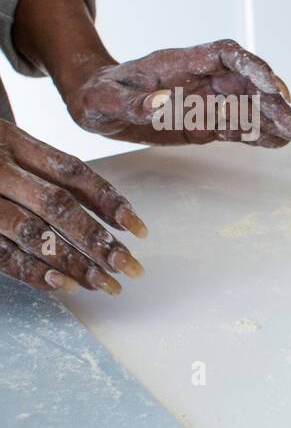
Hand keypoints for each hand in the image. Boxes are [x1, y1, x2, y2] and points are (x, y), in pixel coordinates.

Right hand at [0, 119, 146, 294]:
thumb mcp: (3, 146)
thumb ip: (41, 170)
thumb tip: (106, 216)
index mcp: (11, 141)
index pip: (72, 172)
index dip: (109, 201)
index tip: (140, 229)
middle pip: (58, 205)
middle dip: (99, 240)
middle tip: (131, 267)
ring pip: (32, 232)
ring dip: (73, 262)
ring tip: (105, 284)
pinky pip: (0, 252)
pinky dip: (32, 271)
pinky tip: (62, 286)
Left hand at [66, 40, 290, 146]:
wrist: (96, 103)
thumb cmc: (96, 96)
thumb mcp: (103, 101)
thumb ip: (133, 103)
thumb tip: (164, 106)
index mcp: (181, 63)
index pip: (227, 55)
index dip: (253, 67)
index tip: (273, 86)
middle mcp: (202, 78)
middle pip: (250, 83)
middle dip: (277, 103)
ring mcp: (209, 99)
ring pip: (253, 106)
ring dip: (280, 120)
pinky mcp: (209, 121)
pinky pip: (242, 125)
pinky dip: (264, 134)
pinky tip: (284, 143)